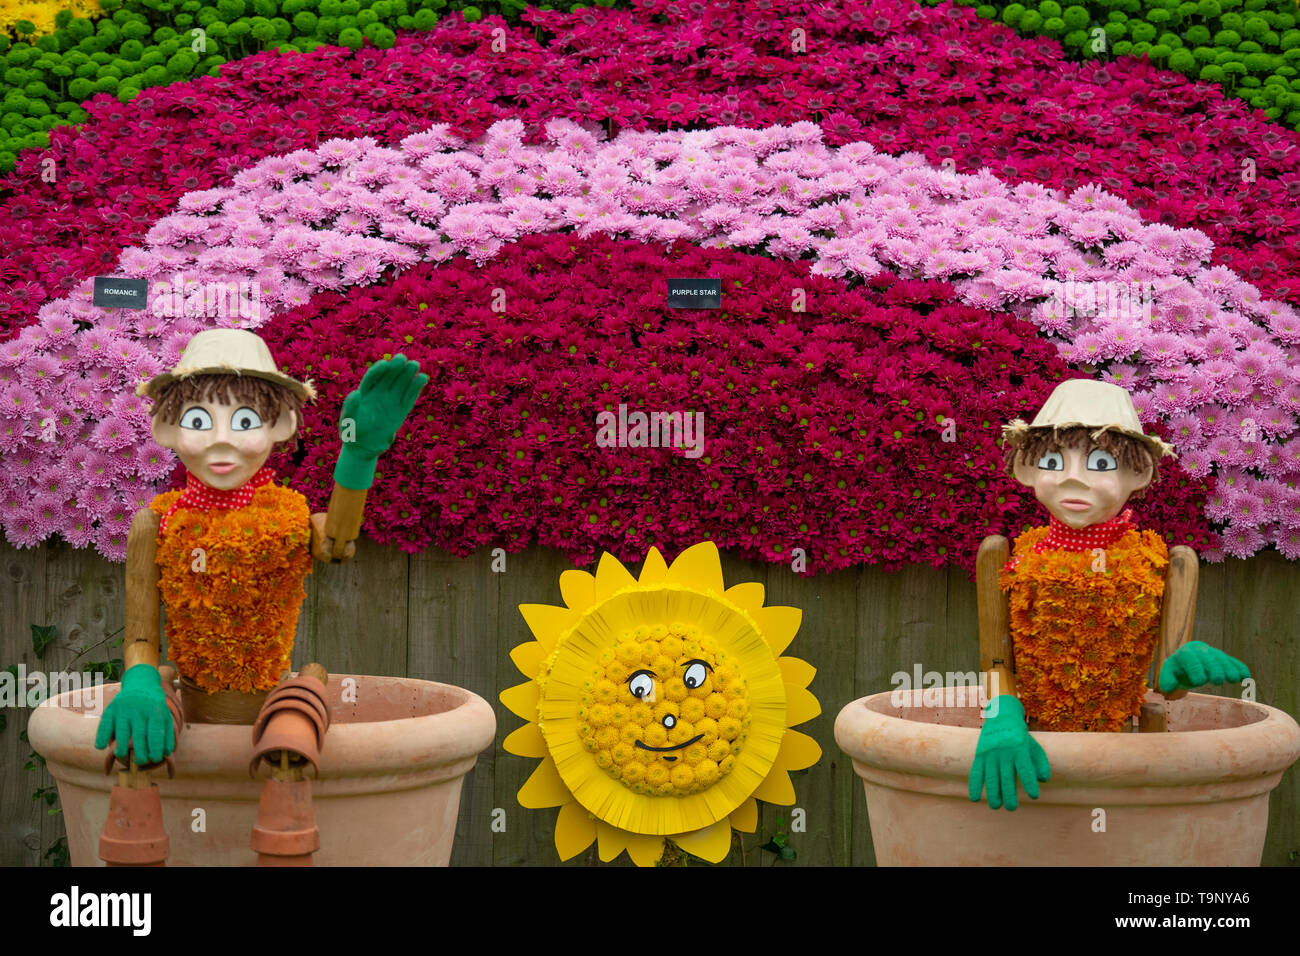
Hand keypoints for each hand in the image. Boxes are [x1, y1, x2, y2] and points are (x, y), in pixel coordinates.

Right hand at [94, 664, 174, 764]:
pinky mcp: (111, 709)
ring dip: (121, 746)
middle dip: (140, 751)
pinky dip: (102, 736)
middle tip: (140, 761)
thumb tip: (166, 753)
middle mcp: (140, 710)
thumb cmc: (154, 707)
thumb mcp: (164, 716)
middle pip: (139, 735)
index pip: (155, 733)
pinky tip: (101, 746)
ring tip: (122, 755)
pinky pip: (104, 724)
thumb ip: (166, 734)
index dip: (155, 748)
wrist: (141, 685)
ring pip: (122, 731)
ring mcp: (124, 709)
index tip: (155, 759)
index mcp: (155, 711)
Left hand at [334, 354, 428, 489]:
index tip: (385, 365)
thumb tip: (356, 393)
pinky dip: (415, 388)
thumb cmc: (352, 434)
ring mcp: (390, 402)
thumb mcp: (347, 422)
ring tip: (415, 365)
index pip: (371, 378)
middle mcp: (378, 394)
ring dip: (407, 374)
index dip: (378, 371)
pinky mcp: (401, 411)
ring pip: (400, 384)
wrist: (363, 447)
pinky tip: (422, 378)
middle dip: (395, 367)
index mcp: (364, 394)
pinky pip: (409, 397)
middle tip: (402, 359)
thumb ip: (351, 408)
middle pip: (388, 377)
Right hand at [968, 695, 1049, 810]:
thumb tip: (1043, 780)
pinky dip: (974, 786)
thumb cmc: (1021, 737)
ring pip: (990, 776)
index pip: (1025, 769)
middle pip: (1006, 777)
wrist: (1001, 717)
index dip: (1030, 784)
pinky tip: (974, 798)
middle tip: (1012, 808)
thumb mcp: (1034, 747)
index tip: (1034, 796)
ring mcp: (990, 753)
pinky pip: (975, 772)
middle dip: (1009, 794)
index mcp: (1019, 748)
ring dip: (992, 793)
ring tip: (996, 806)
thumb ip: (1040, 763)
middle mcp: (1003, 751)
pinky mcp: (979, 754)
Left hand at [1158, 640, 1249, 694]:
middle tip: (1218, 681)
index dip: (1195, 669)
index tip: (1200, 681)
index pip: (1190, 658)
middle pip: (1208, 658)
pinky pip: (1233, 661)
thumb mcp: (1168, 674)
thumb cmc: (1176, 671)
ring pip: (1222, 659)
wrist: (1187, 662)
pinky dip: (1239, 667)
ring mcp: (1213, 653)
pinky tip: (1246, 676)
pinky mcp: (1223, 658)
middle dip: (1214, 669)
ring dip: (1229, 668)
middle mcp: (1199, 650)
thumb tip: (1168, 688)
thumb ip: (1166, 681)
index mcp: (1184, 653)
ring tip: (1234, 679)